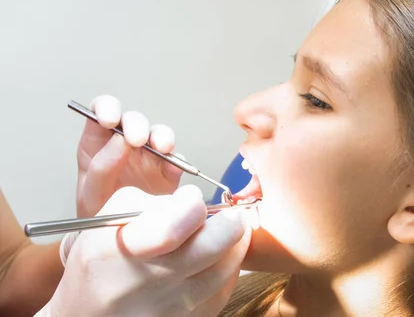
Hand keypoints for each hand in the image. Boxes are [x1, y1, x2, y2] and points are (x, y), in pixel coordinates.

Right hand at [38, 185, 251, 316]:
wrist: (89, 312)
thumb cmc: (101, 261)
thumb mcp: (110, 218)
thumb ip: (155, 201)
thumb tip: (196, 202)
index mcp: (124, 249)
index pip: (173, 226)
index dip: (193, 204)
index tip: (192, 200)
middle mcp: (150, 282)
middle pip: (213, 246)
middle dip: (230, 222)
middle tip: (229, 215)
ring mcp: (171, 307)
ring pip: (227, 267)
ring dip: (233, 244)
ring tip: (222, 234)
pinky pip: (223, 289)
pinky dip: (225, 269)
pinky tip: (212, 260)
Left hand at [76, 95, 182, 217]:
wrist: (118, 242)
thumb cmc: (99, 213)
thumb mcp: (90, 193)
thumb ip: (100, 167)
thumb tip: (120, 142)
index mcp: (99, 143)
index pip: (101, 111)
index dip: (107, 108)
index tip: (109, 120)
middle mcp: (126, 144)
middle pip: (134, 120)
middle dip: (137, 125)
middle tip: (137, 139)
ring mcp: (150, 157)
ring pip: (159, 134)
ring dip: (162, 137)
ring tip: (162, 148)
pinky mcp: (169, 172)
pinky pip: (178, 160)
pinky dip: (179, 162)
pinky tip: (174, 170)